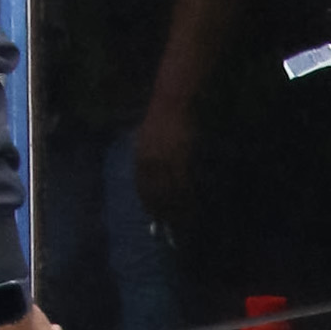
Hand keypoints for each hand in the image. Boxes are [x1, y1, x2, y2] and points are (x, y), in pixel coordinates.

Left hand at [134, 100, 192, 218]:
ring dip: (175, 207)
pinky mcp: (180, 159)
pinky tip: (189, 204)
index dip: (148, 202)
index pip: (142, 186)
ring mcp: (165, 161)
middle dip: (161, 210)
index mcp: (140, 158)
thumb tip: (146, 173)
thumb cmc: (159, 119)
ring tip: (181, 220)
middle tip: (168, 224)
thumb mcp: (145, 139)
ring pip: (169, 191)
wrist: (171, 105)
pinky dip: (186, 195)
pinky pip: (182, 183)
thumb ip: (145, 156)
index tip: (153, 215)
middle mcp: (150, 162)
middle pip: (155, 192)